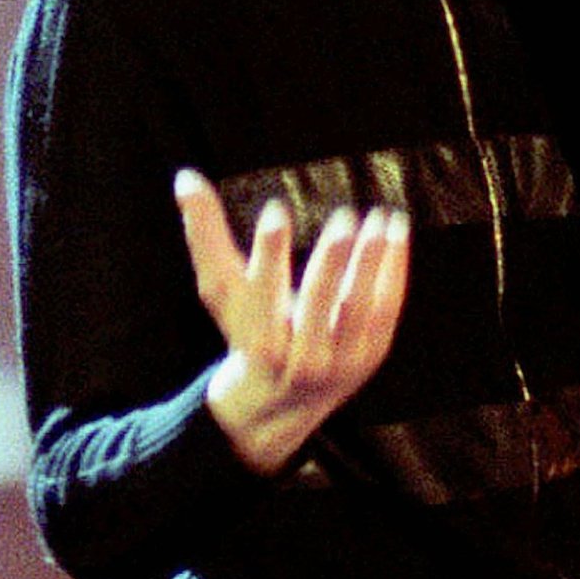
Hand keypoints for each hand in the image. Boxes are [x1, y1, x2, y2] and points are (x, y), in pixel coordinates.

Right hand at [174, 169, 408, 473]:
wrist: (279, 402)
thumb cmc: (245, 330)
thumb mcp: (222, 290)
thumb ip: (205, 234)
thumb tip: (185, 176)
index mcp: (256, 339)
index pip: (261, 295)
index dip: (268, 252)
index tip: (276, 210)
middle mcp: (298, 357)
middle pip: (316, 305)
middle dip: (331, 261)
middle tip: (343, 217)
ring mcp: (338, 360)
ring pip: (358, 307)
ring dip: (371, 261)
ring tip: (379, 218)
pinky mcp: (369, 355)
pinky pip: (385, 309)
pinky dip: (392, 270)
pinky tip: (395, 231)